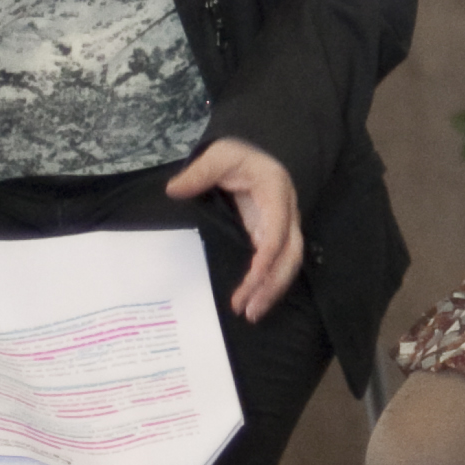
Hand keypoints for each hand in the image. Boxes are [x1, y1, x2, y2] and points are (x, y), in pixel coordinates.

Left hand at [168, 137, 303, 320]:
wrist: (251, 151)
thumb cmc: (236, 153)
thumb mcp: (219, 155)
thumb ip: (199, 172)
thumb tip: (173, 190)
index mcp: (276, 192)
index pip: (277, 231)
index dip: (267, 259)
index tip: (251, 280)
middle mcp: (286, 212)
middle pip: (290, 254)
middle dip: (272, 284)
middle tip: (248, 310)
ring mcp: (281, 224)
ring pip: (287, 262)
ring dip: (272, 289)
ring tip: (250, 313)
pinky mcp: (271, 233)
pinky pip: (276, 262)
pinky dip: (267, 283)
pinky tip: (253, 299)